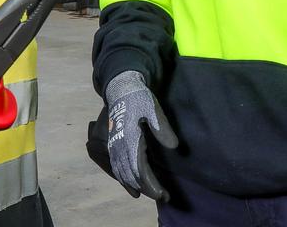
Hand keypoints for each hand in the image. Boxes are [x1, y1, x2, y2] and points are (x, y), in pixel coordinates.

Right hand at [105, 71, 177, 200]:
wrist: (121, 90)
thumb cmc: (139, 99)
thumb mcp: (153, 109)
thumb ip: (162, 128)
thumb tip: (174, 146)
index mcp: (130, 139)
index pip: (139, 169)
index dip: (150, 184)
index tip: (162, 194)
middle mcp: (119, 146)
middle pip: (131, 175)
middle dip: (146, 188)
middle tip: (163, 197)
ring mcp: (113, 147)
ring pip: (122, 174)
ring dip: (135, 186)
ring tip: (151, 194)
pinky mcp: (112, 146)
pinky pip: (116, 168)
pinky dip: (124, 180)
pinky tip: (133, 187)